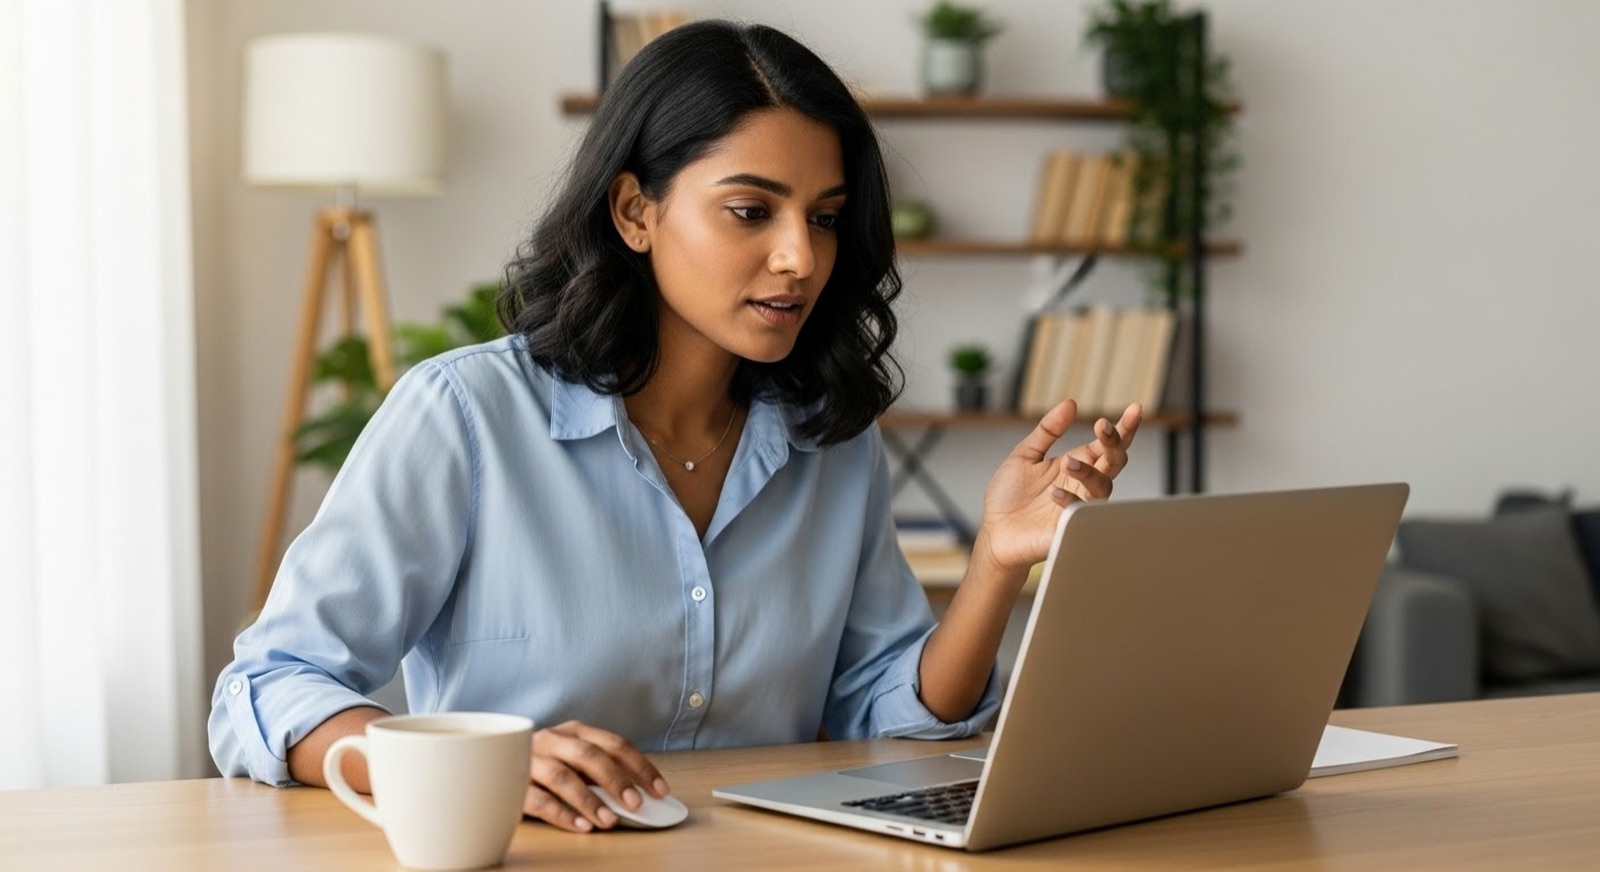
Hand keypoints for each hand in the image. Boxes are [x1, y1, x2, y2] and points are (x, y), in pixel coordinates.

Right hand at [522, 720, 669, 832]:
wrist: (490, 767)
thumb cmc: (546, 769)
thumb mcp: (575, 764)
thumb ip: (601, 776)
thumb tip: (639, 797)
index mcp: (574, 731)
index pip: (614, 744)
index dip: (640, 766)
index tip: (660, 791)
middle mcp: (552, 740)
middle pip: (589, 756)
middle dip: (616, 781)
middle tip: (635, 804)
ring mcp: (529, 761)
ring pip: (562, 777)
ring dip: (589, 800)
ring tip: (608, 821)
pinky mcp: (510, 785)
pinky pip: (537, 800)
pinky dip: (561, 814)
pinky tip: (580, 826)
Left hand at [977, 400, 1141, 573]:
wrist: (994, 532)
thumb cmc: (1009, 497)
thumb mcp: (1024, 455)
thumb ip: (1048, 431)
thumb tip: (1071, 403)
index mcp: (1076, 464)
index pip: (1106, 444)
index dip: (1123, 427)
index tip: (1134, 408)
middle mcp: (1083, 485)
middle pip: (1115, 462)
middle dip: (1115, 443)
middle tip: (1103, 427)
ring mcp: (1080, 507)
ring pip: (1103, 486)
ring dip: (1088, 472)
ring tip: (1067, 463)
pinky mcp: (1071, 528)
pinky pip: (1080, 513)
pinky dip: (1069, 499)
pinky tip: (1053, 492)